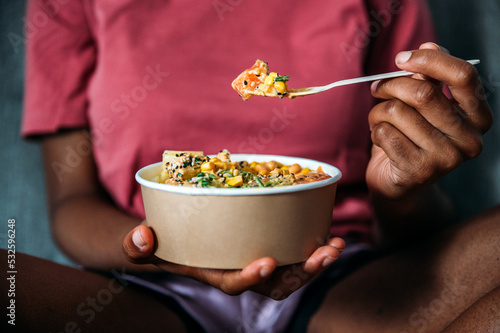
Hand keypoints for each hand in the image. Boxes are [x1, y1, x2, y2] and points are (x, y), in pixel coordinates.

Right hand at [122, 223, 344, 299]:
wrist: (173, 234)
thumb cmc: (158, 241)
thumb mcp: (141, 244)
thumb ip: (135, 244)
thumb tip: (142, 236)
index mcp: (213, 272)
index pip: (233, 284)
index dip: (250, 278)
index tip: (266, 262)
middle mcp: (238, 269)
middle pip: (274, 283)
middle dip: (301, 273)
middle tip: (323, 254)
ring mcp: (254, 256)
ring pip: (290, 269)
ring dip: (315, 260)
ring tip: (335, 244)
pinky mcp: (264, 241)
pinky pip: (291, 248)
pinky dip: (311, 242)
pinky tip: (327, 229)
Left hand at [366, 43, 491, 199]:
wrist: (397, 183)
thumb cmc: (411, 136)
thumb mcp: (424, 105)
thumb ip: (429, 77)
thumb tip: (429, 44)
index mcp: (478, 116)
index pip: (463, 75)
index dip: (429, 60)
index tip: (401, 58)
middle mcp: (470, 139)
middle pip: (422, 93)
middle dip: (391, 85)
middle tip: (377, 89)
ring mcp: (447, 158)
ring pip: (397, 112)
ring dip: (377, 112)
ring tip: (378, 120)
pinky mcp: (419, 171)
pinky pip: (384, 133)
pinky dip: (374, 130)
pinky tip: (380, 139)